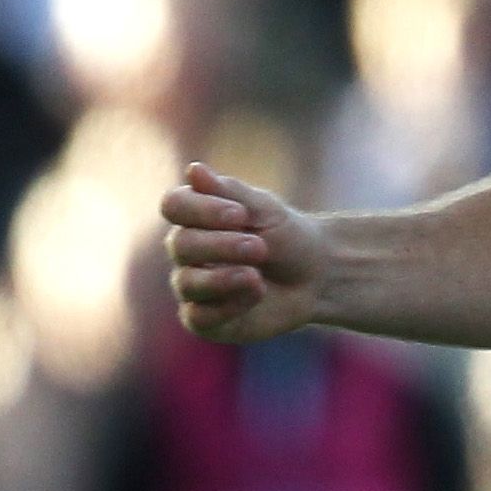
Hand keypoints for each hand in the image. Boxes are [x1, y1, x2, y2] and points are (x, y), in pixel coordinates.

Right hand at [162, 163, 326, 343]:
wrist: (316, 276)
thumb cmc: (287, 236)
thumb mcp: (265, 210)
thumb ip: (228, 192)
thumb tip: (194, 170)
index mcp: (196, 217)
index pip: (174, 206)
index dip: (201, 210)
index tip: (240, 214)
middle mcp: (188, 252)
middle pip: (180, 245)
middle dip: (221, 246)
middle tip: (260, 247)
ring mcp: (193, 287)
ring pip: (185, 283)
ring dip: (222, 278)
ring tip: (256, 275)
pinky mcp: (204, 320)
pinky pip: (198, 317)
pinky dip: (227, 306)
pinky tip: (255, 294)